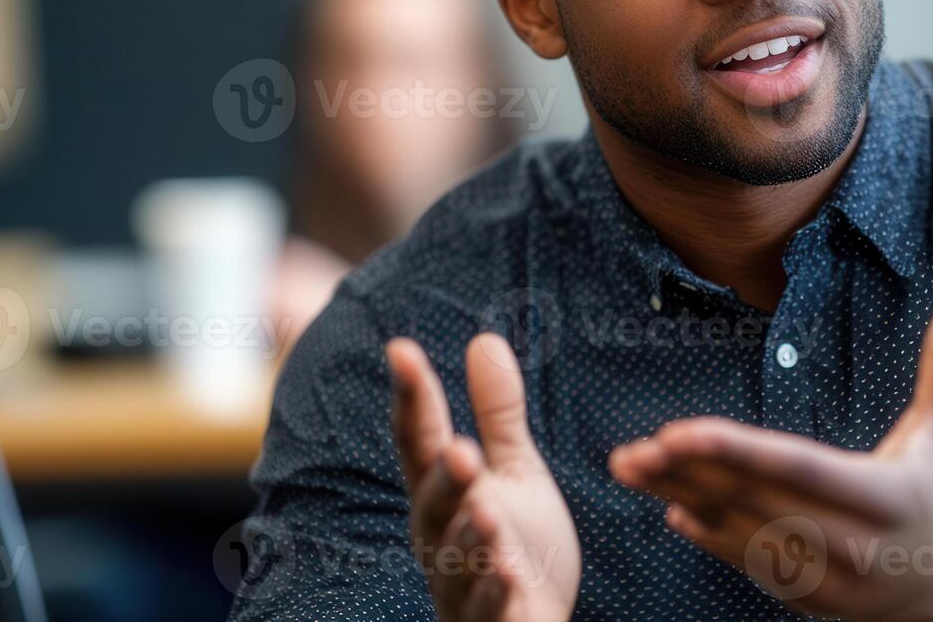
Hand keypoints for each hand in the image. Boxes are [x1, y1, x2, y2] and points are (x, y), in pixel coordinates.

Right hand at [387, 335, 579, 621]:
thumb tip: (484, 339)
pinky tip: (505, 574)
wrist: (531, 618)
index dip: (411, 396)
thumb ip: (496, 414)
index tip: (400, 349)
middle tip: (460, 448)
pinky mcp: (486, 620)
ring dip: (469, 535)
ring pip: (456, 558)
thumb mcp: (512, 469)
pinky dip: (492, 592)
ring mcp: (460, 582)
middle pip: (433, 502)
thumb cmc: (516, 542)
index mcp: (441, 492)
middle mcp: (439, 535)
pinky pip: (485, 608)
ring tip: (486, 511)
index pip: (418, 439)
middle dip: (444, 477)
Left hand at [609, 292, 932, 620]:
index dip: (735, 449)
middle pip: (754, 500)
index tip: (678, 431)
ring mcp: (823, 575)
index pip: (796, 466)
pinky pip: (743, 561)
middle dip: (690, 472)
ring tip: (632, 468)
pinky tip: (668, 503)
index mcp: (882, 496)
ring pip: (739, 531)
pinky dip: (704, 533)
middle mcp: (850, 541)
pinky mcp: (802, 594)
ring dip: (681, 498)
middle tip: (634, 449)